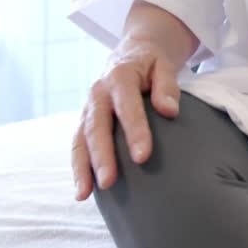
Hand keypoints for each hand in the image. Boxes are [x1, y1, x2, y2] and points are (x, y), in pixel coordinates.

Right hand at [71, 40, 181, 199]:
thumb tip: (170, 110)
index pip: (127, 107)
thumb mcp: (163, 65)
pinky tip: (82, 191)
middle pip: (97, 127)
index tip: (142, 156)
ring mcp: (88, 109)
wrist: (130, 54)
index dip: (134, 131)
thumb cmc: (150, 64)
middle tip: (109, 181)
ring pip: (81, 139)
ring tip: (85, 193)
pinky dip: (78, 167)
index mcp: (119, 77)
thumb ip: (167, 86)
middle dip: (102, 156)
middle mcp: (98, 94)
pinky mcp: (84, 121)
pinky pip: (77, 145)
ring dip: (82, 167)